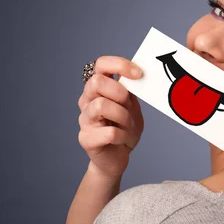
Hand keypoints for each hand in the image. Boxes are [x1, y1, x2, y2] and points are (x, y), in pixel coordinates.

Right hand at [77, 56, 143, 178]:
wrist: (117, 158)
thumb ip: (131, 91)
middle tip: (129, 106)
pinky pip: (109, 132)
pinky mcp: (86, 138)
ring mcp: (85, 119)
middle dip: (119, 92)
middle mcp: (87, 101)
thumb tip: (139, 74)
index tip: (138, 74)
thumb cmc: (124, 129)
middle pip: (96, 82)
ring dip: (123, 116)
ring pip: (101, 106)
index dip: (119, 65)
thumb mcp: (132, 106)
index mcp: (99, 89)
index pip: (101, 64)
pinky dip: (123, 136)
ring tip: (128, 126)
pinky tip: (123, 140)